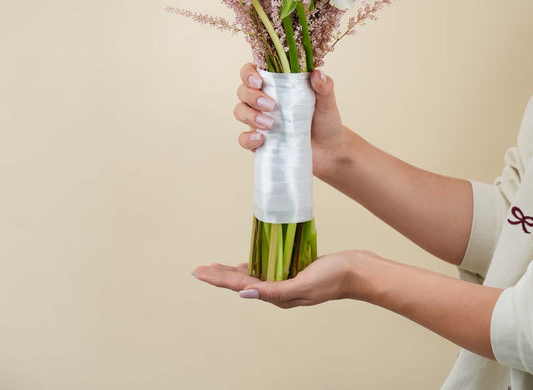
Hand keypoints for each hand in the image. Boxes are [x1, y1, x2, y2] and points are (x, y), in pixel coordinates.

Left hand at [192, 250, 377, 308]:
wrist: (356, 271)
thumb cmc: (333, 277)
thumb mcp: (304, 284)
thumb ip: (276, 291)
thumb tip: (247, 294)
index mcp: (278, 296)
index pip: (241, 286)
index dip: (219, 279)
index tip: (200, 273)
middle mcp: (278, 291)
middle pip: (242, 283)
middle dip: (219, 276)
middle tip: (199, 270)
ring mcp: (285, 281)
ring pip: (252, 276)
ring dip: (232, 272)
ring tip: (214, 268)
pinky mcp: (292, 271)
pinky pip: (267, 269)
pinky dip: (252, 265)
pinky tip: (246, 264)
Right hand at [233, 63, 345, 178]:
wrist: (329, 150)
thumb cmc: (325, 120)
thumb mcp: (327, 102)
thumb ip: (324, 87)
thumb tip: (317, 73)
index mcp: (276, 84)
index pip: (252, 71)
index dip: (249, 73)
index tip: (259, 81)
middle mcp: (263, 99)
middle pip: (243, 91)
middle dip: (252, 96)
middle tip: (271, 105)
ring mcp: (259, 120)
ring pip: (240, 111)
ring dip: (250, 116)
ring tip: (270, 124)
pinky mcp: (260, 141)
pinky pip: (243, 139)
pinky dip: (248, 139)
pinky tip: (261, 139)